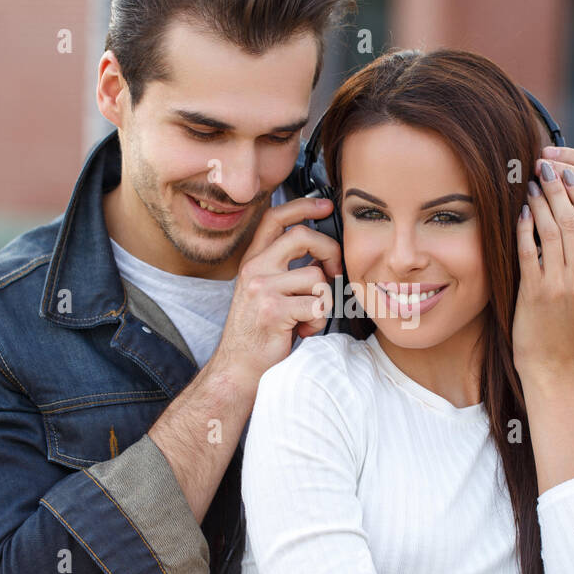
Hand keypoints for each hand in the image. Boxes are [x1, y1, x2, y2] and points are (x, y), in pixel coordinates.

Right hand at [210, 197, 343, 385]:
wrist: (239, 368)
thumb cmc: (260, 332)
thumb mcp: (266, 291)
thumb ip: (286, 269)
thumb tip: (323, 253)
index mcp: (253, 261)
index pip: (275, 218)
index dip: (302, 206)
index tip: (324, 206)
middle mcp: (254, 269)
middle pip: (302, 236)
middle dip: (329, 251)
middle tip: (335, 271)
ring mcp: (261, 288)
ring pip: (316, 277)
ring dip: (323, 301)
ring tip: (308, 317)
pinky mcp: (272, 310)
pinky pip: (317, 304)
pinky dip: (319, 321)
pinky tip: (304, 330)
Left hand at [513, 158, 573, 377]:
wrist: (555, 366)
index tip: (572, 172)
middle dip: (560, 188)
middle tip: (547, 166)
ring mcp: (559, 285)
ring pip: (551, 231)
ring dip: (541, 202)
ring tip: (532, 182)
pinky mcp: (534, 293)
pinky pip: (528, 252)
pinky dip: (524, 229)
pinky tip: (521, 211)